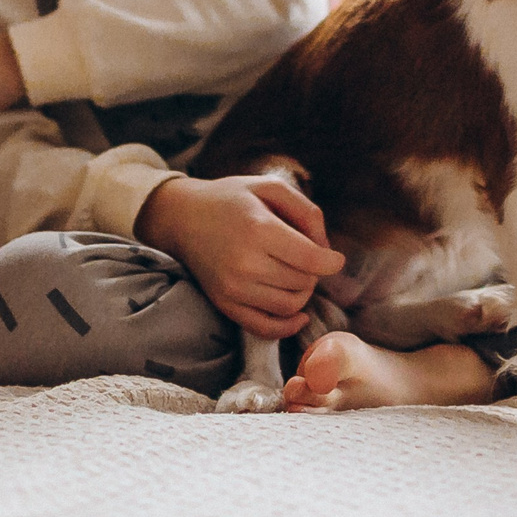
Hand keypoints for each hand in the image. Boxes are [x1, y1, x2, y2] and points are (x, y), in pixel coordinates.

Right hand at [134, 174, 348, 338]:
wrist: (182, 218)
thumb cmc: (231, 199)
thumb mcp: (270, 187)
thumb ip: (306, 211)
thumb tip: (326, 249)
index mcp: (258, 229)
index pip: (310, 259)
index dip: (331, 262)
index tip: (335, 258)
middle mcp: (245, 263)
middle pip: (303, 282)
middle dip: (313, 272)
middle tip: (304, 258)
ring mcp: (233, 289)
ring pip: (290, 306)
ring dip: (302, 293)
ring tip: (294, 275)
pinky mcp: (225, 305)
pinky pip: (266, 328)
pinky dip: (287, 326)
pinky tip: (298, 314)